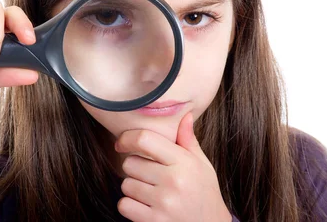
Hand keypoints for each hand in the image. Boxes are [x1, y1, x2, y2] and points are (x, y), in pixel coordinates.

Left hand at [115, 112, 232, 221]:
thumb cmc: (204, 193)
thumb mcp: (202, 165)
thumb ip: (188, 141)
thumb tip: (185, 116)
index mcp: (183, 162)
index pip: (144, 139)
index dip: (127, 138)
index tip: (122, 143)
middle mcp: (173, 181)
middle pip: (130, 163)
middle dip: (135, 168)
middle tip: (150, 176)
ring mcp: (163, 202)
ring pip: (126, 184)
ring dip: (133, 188)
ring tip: (152, 193)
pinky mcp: (154, 221)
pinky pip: (124, 205)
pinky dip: (130, 206)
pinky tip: (146, 206)